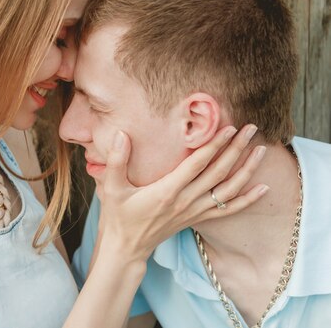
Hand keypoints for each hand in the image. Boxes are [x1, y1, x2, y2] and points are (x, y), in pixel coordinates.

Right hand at [96, 124, 267, 263]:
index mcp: (167, 191)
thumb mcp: (111, 187)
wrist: (126, 247)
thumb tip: (121, 134)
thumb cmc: (118, 215)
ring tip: (261, 151)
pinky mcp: (197, 218)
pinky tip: (263, 188)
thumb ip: (116, 160)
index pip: (197, 164)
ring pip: (228, 190)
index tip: (229, 128)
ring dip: (246, 170)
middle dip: (236, 149)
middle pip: (218, 173)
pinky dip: (247, 200)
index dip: (214, 145)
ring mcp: (194, 211)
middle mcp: (185, 201)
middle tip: (252, 129)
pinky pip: (227, 210)